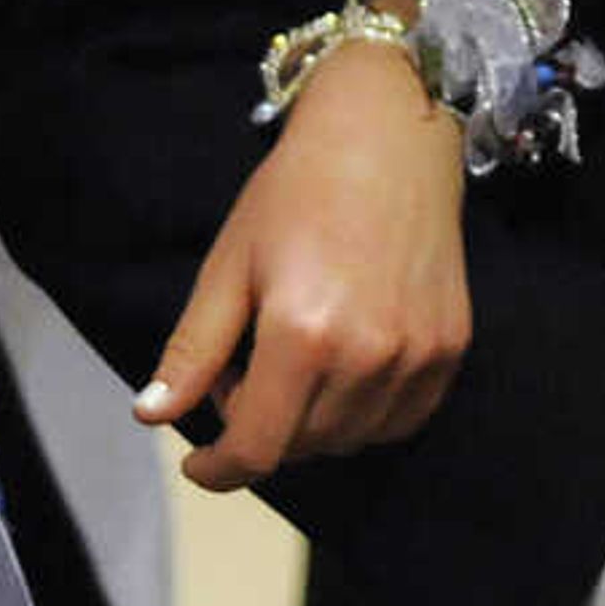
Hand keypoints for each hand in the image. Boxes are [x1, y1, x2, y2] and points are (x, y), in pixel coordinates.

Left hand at [139, 34, 468, 490]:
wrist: (388, 136)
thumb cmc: (295, 192)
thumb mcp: (229, 264)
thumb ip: (194, 349)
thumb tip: (153, 414)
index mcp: (303, 335)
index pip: (258, 448)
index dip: (220, 468)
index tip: (200, 462)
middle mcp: (368, 356)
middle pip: (301, 447)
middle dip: (258, 425)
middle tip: (242, 367)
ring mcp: (418, 356)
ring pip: (350, 439)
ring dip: (309, 422)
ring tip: (292, 360)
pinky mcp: (451, 349)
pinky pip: (399, 420)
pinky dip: (361, 414)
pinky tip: (341, 366)